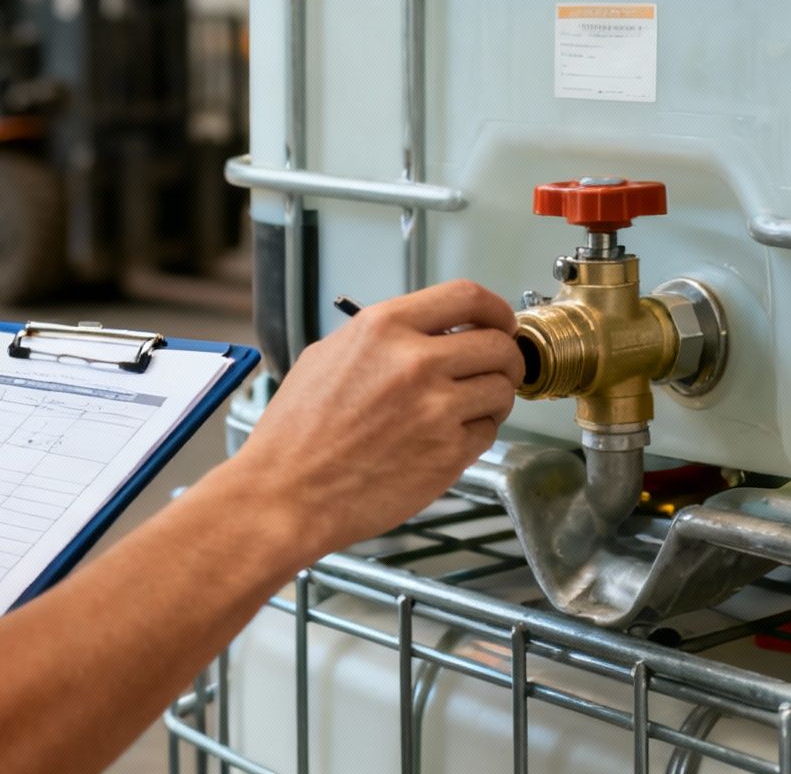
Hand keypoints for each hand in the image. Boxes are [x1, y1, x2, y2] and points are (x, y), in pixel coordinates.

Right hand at [224, 281, 522, 558]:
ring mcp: (435, 410)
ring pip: (502, 389)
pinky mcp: (447, 454)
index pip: (467, 296)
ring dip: (495, 396)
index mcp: (384, 328)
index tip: (501, 320)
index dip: (496, 308)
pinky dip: (478, 433)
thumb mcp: (327, 356)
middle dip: (506, 355)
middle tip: (498, 367)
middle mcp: (415, 362)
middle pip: (498, 343)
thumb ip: (384, 337)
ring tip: (469, 407)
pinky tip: (449, 437)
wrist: (285, 494)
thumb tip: (428, 330)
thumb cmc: (296, 433)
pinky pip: (488, 432)